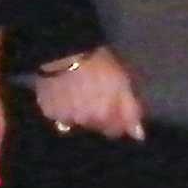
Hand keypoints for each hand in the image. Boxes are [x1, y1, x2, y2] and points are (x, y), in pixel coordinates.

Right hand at [33, 49, 147, 142]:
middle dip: (99, 115)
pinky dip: (63, 109)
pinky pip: (59, 117)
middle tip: (97, 95)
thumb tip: (139, 136)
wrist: (66, 51)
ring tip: (80, 93)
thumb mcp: (123, 82)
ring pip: (78, 123)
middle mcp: (86, 122)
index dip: (117, 119)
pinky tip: (65, 94)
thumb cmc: (100, 62)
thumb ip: (131, 111)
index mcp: (106, 115)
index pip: (116, 131)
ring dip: (81, 113)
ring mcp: (65, 119)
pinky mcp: (49, 112)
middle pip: (97, 127)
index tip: (115, 105)